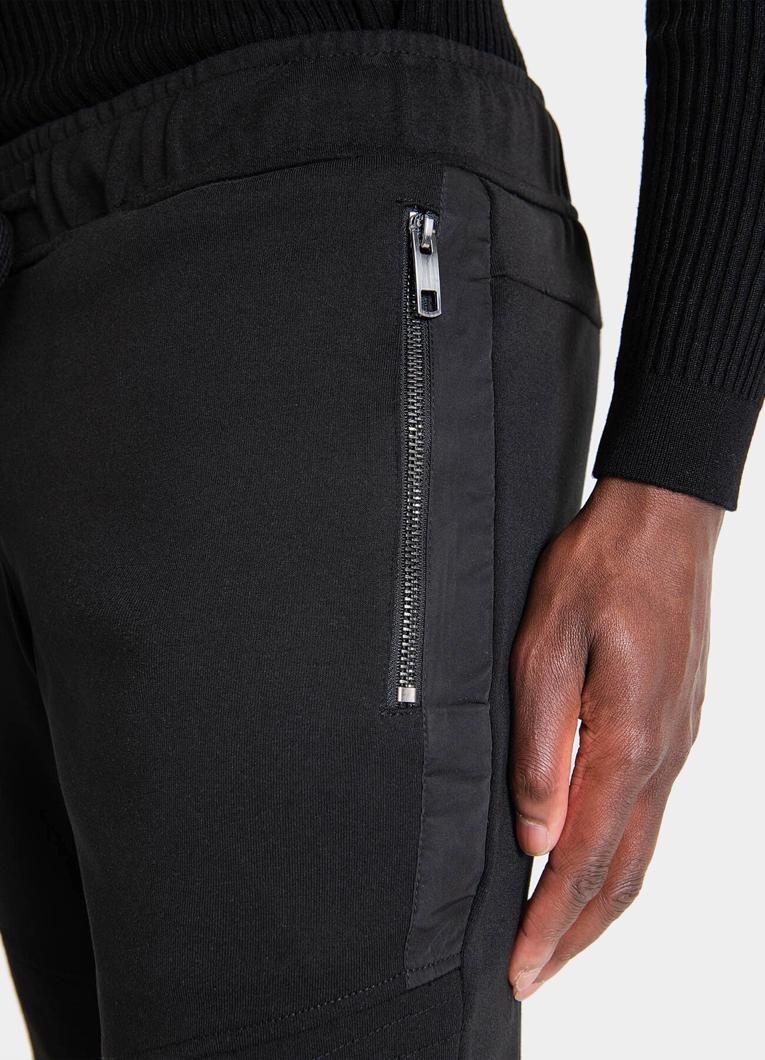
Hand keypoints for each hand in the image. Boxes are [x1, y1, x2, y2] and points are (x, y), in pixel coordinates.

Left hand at [507, 477, 722, 999]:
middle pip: (620, 873)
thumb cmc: (601, 569)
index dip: (548, 923)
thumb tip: (537, 830)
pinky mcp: (676, 726)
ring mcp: (676, 743)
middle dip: (576, 934)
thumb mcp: (544, 645)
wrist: (664, 520)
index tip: (520, 967)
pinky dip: (620, 859)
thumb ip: (541, 743)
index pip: (581, 860)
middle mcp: (661, 755)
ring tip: (561, 937)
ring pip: (640, 850)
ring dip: (599, 905)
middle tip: (535, 974)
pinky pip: (650, 814)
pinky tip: (595, 861)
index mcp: (625, 740)